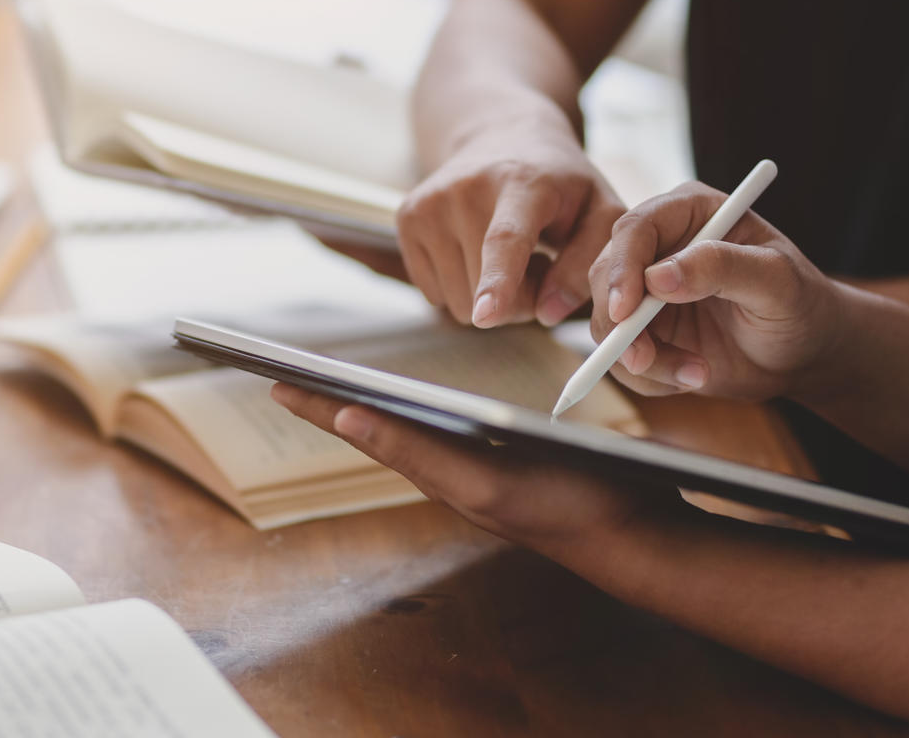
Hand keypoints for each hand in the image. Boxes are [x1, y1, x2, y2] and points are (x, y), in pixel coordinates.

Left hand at [270, 382, 677, 549]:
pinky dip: (417, 412)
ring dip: (367, 404)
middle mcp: (451, 470)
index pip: (361, 429)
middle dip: (328, 400)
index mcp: (436, 472)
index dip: (315, 404)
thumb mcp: (486, 481)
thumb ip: (415, 452)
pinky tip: (419, 401)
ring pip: (407, 429)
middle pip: (376, 426)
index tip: (269, 375)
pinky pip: (446, 431)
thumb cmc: (570, 506)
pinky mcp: (507, 461)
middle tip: (282, 372)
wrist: (639, 536)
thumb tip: (349, 417)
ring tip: (330, 383)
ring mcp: (478, 468)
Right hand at [393, 115, 625, 328]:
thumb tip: (548, 313)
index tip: (486, 315)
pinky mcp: (407, 217)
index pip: (505, 238)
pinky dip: (459, 286)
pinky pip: (434, 295)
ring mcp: (430, 202)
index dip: (498, 279)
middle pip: (483, 288)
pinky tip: (475, 251)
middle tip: (536, 264)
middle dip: (517, 299)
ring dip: (487, 295)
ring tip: (505, 254)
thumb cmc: (561, 185)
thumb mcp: (598, 212)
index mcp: (524, 182)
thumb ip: (585, 265)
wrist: (503, 135)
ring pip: (457, 301)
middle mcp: (467, 187)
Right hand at [586, 182, 845, 401]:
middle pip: (606, 274)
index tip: (626, 311)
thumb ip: (722, 267)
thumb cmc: (801, 304)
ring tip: (696, 373)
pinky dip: (650, 377)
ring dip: (641, 358)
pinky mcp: (645, 329)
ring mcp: (647, 290)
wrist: (803, 353)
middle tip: (644, 360)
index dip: (622, 268)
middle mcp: (660, 246)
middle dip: (618, 323)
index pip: (635, 229)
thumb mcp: (776, 281)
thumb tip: (658, 277)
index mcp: (691, 213)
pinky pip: (620, 355)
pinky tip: (693, 376)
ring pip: (607, 320)